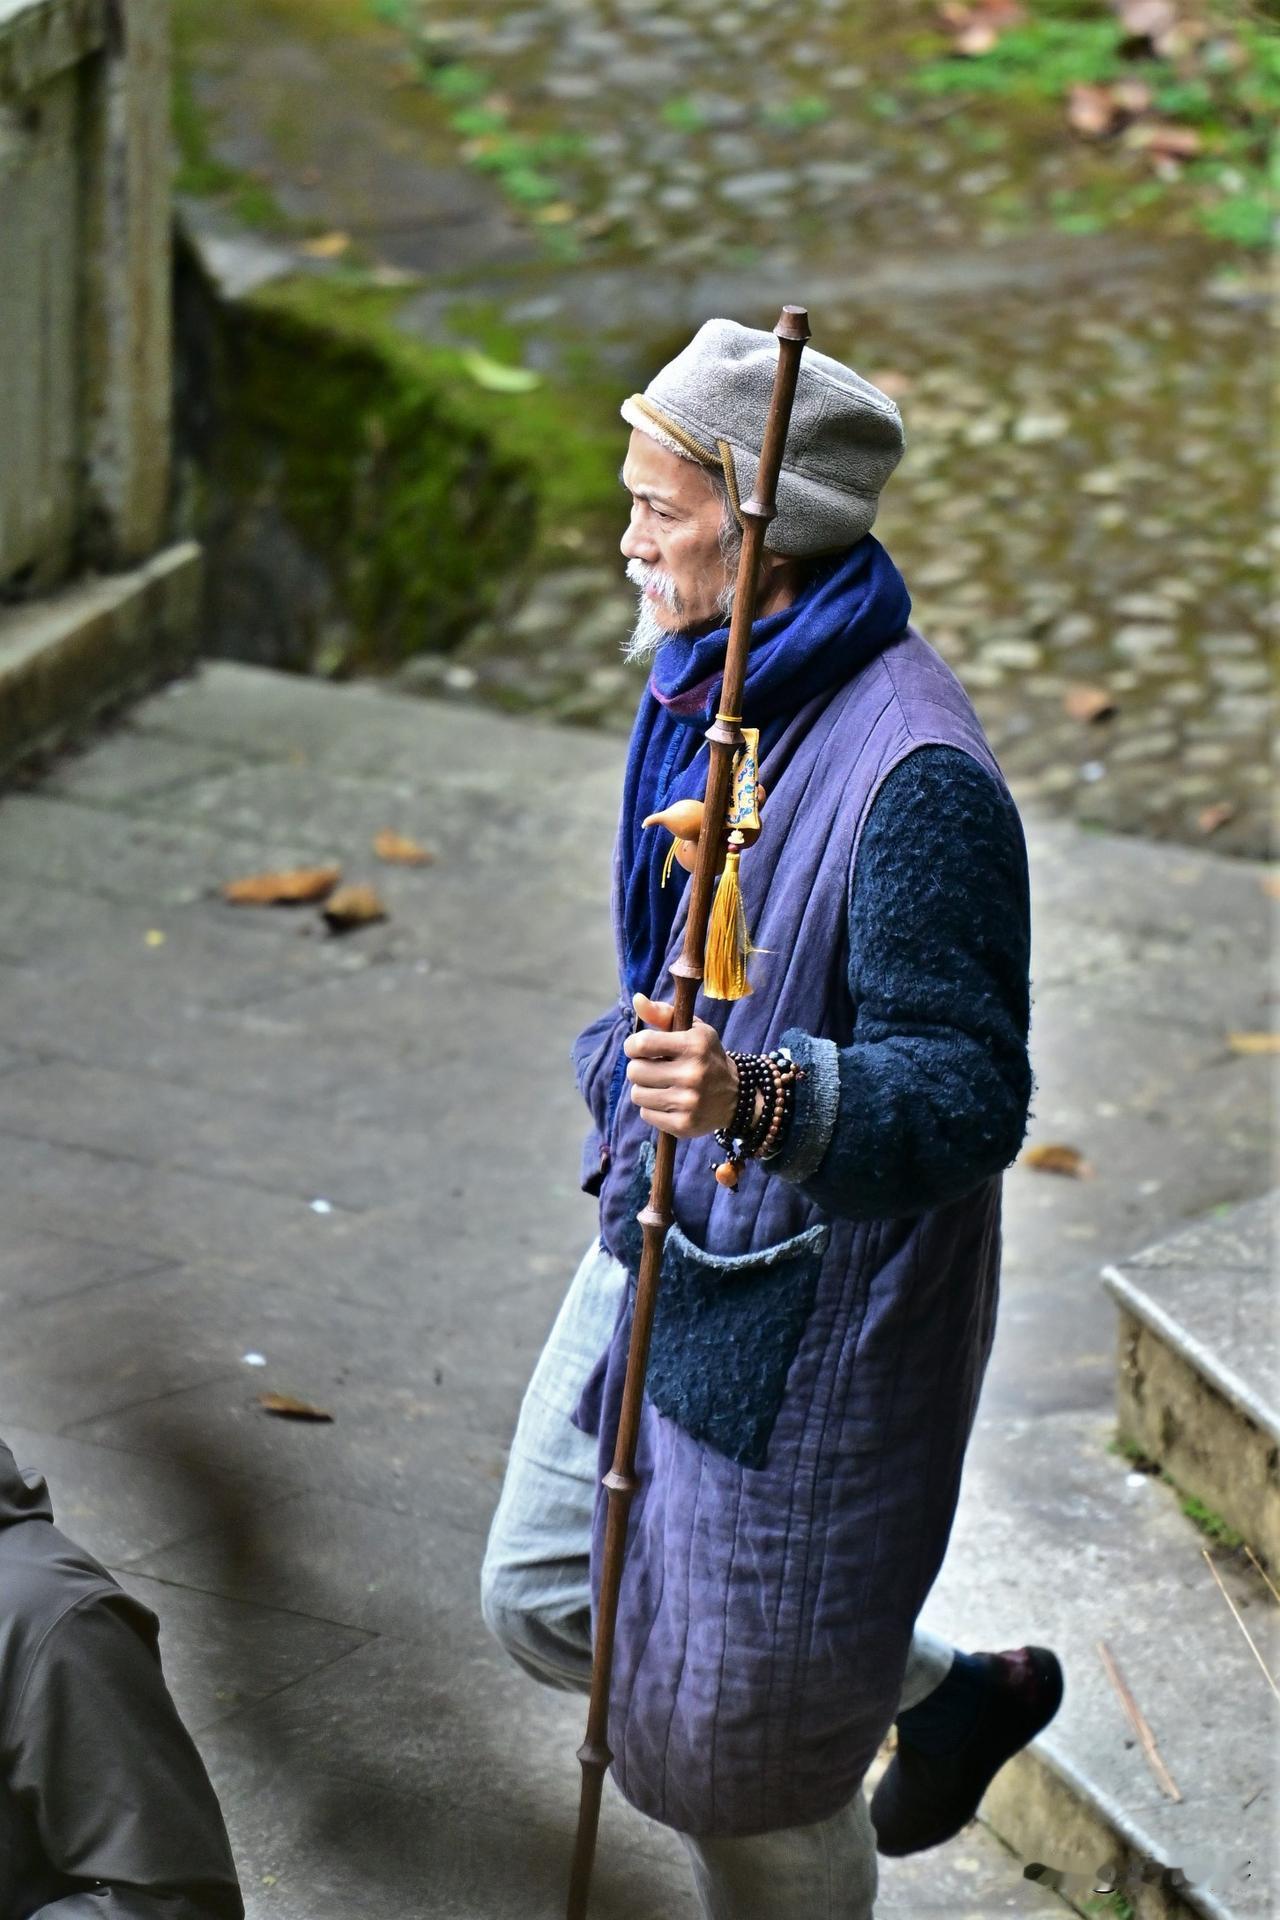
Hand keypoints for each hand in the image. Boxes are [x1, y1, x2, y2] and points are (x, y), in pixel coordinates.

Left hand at [623, 992, 739, 1138]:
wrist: (736, 1096)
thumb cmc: (706, 1056)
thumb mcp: (692, 1030)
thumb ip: (663, 1014)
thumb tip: (637, 999)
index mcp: (695, 1045)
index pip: (642, 1043)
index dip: (633, 1045)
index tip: (639, 1048)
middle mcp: (693, 1074)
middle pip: (635, 1071)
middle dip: (639, 1068)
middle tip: (653, 1068)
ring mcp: (689, 1102)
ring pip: (637, 1094)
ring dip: (644, 1089)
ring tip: (660, 1085)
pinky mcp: (684, 1125)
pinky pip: (646, 1114)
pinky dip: (652, 1108)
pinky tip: (668, 1101)